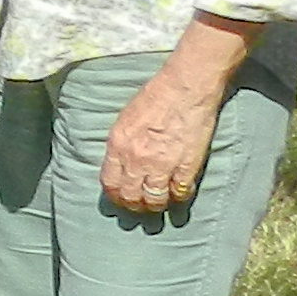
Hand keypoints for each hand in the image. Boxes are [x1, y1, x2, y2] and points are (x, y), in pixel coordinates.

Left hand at [97, 61, 223, 212]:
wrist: (185, 88)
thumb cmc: (155, 97)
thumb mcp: (125, 119)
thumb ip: (120, 145)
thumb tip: (120, 165)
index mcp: (118, 146)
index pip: (110, 183)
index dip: (115, 195)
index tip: (120, 198)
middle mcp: (137, 159)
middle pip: (130, 196)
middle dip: (134, 205)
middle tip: (140, 207)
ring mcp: (162, 165)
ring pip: (154, 200)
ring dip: (156, 206)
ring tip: (159, 204)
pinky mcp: (186, 166)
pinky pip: (180, 193)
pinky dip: (179, 197)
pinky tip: (178, 194)